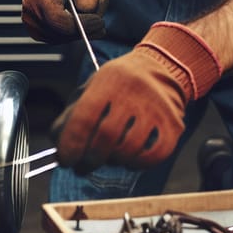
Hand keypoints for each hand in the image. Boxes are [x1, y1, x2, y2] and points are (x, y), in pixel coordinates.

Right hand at [22, 0, 104, 42]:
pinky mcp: (37, 32)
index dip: (82, 25)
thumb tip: (87, 11)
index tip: (100, 21)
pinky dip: (74, 33)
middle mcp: (30, 12)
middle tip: (102, 19)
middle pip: (61, 33)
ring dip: (81, 31)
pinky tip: (85, 22)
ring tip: (95, 15)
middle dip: (86, 28)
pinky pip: (59, 39)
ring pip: (62, 39)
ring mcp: (31, 24)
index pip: (59, 20)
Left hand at [51, 22, 221, 171]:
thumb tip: (58, 148)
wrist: (162, 66)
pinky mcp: (173, 124)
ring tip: (109, 156)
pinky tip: (130, 157)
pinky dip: (137, 164)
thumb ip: (72, 114)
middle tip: (84, 166)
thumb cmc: (121, 81)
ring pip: (128, 150)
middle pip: (106, 138)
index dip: (70, 145)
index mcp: (110, 79)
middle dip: (89, 160)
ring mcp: (157, 108)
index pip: (84, 118)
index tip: (66, 159)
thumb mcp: (93, 85)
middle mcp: (135, 91)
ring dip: (113, 161)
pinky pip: (153, 156)